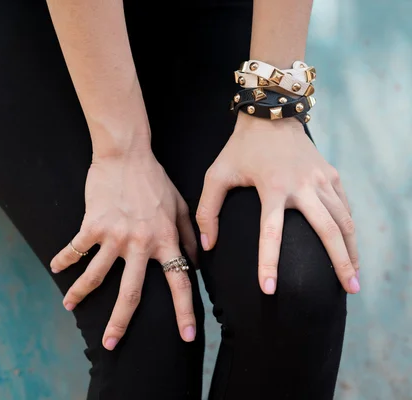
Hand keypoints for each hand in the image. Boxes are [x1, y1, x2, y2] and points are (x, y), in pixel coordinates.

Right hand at [50, 151, 198, 349]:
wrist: (126, 154)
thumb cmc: (155, 179)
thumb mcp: (180, 205)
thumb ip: (190, 233)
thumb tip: (198, 261)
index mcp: (165, 240)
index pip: (180, 281)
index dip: (185, 311)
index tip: (188, 337)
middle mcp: (140, 243)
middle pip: (131, 293)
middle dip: (121, 322)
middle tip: (110, 345)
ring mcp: (114, 235)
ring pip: (96, 275)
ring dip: (80, 294)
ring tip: (69, 306)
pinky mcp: (92, 225)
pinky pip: (76, 248)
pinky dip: (64, 258)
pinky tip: (55, 267)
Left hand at [196, 114, 359, 294]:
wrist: (271, 113)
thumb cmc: (240, 148)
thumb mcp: (217, 174)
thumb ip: (208, 210)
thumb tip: (209, 246)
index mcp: (272, 187)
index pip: (271, 233)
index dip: (268, 263)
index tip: (268, 290)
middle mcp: (302, 185)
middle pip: (328, 230)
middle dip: (340, 263)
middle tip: (350, 290)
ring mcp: (321, 179)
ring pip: (344, 220)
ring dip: (352, 249)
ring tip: (354, 277)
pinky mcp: (331, 174)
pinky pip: (344, 206)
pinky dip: (349, 228)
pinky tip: (350, 246)